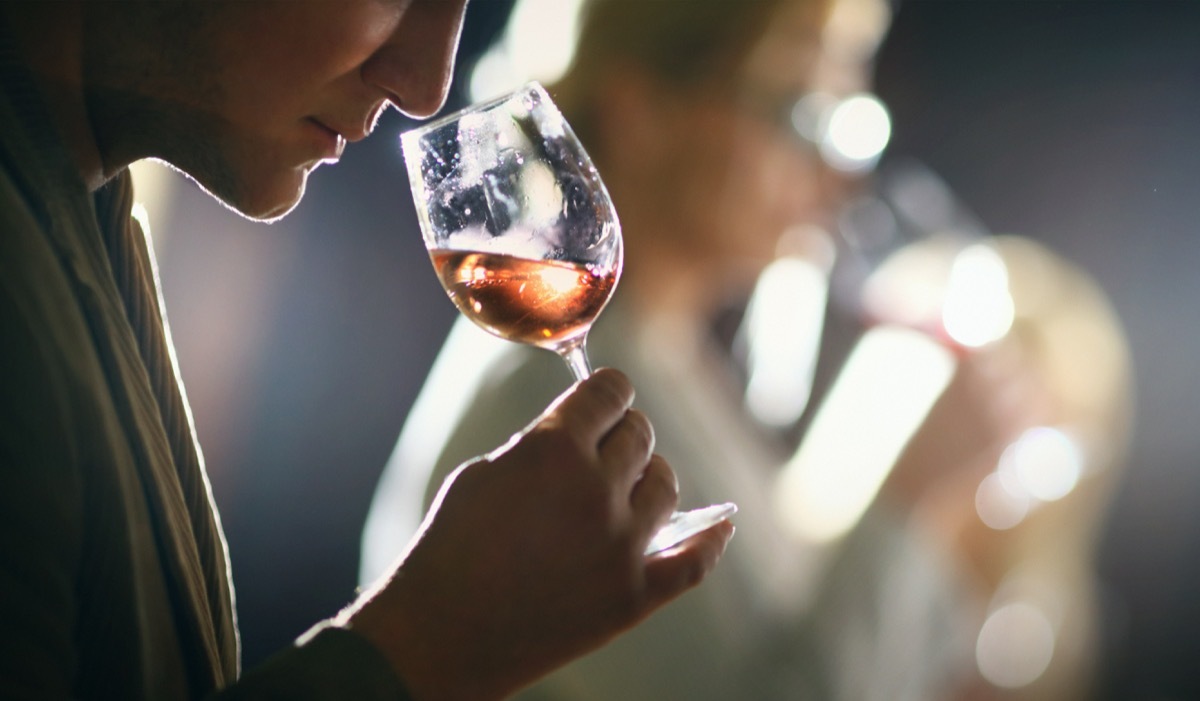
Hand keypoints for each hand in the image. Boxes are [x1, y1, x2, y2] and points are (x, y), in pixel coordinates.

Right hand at [340, 368, 733, 700]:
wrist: (441, 636)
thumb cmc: (449, 549)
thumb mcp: (484, 472)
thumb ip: (541, 444)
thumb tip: (581, 433)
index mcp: (556, 449)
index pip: (610, 392)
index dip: (607, 390)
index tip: (605, 397)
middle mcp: (598, 491)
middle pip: (640, 435)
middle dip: (622, 433)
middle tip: (604, 447)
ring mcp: (623, 546)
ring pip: (665, 487)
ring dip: (648, 479)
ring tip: (628, 489)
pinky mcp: (634, 596)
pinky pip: (694, 561)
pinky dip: (711, 540)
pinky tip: (721, 525)